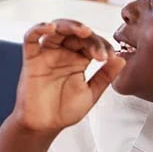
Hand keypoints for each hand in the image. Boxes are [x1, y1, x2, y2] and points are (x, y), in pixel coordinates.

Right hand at [14, 20, 124, 134]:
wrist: (45, 126)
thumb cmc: (64, 111)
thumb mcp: (91, 93)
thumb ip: (105, 76)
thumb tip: (122, 59)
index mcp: (78, 59)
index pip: (91, 43)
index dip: (102, 46)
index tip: (111, 58)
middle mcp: (62, 53)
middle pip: (75, 33)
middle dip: (90, 38)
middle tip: (99, 50)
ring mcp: (47, 54)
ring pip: (56, 30)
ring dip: (70, 26)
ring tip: (83, 31)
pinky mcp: (31, 59)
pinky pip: (30, 38)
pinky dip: (38, 29)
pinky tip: (49, 27)